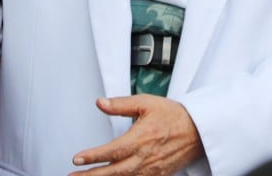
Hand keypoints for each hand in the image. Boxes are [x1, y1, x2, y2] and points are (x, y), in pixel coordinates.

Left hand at [69, 96, 204, 175]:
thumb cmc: (173, 115)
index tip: (77, 158)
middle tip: (73, 175)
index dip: (93, 156)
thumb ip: (120, 104)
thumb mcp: (146, 102)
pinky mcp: (158, 175)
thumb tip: (100, 103)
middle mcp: (146, 157)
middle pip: (115, 171)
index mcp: (141, 138)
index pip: (112, 151)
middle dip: (92, 175)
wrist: (198, 130)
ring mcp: (152, 169)